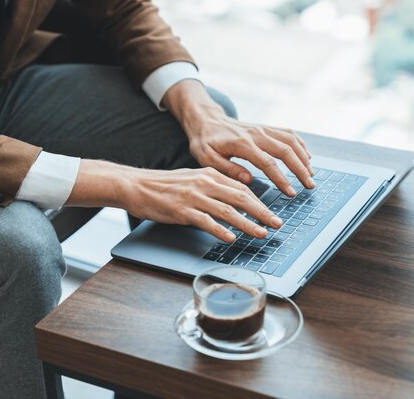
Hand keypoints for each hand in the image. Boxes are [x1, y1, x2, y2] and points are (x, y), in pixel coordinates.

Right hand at [121, 166, 282, 241]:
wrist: (137, 185)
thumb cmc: (164, 185)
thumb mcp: (193, 179)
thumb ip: (213, 187)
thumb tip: (233, 200)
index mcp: (210, 174)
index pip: (241, 188)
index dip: (259, 202)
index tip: (270, 213)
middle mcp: (205, 183)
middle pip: (241, 198)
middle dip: (262, 212)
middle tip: (276, 224)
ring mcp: (194, 197)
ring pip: (228, 211)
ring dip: (247, 224)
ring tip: (261, 233)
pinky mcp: (182, 211)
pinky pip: (206, 221)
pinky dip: (220, 230)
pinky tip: (230, 238)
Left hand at [163, 80, 314, 195]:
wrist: (206, 119)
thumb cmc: (204, 142)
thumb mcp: (206, 159)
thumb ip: (227, 169)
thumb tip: (249, 179)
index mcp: (242, 144)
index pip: (268, 163)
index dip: (282, 179)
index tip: (291, 193)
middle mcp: (256, 134)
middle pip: (286, 151)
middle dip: (300, 170)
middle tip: (309, 186)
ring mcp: (262, 128)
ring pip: (291, 140)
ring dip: (304, 158)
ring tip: (311, 175)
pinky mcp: (265, 127)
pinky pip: (288, 133)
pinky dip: (300, 145)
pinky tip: (306, 157)